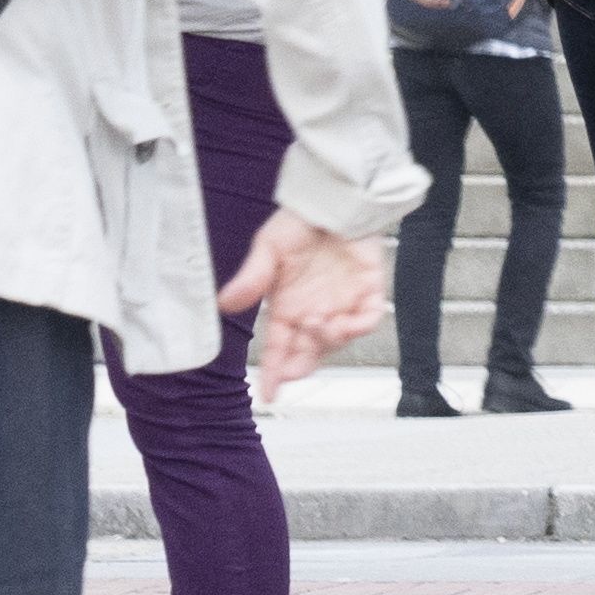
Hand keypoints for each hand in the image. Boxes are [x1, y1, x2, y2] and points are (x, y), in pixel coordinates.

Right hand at [218, 211, 388, 405]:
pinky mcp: (369, 291)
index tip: (267, 395)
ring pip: (336, 341)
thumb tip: (225, 304)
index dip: (273, 373)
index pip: (278, 348)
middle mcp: (313, 311)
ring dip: (325, 341)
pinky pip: (367, 320)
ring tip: (316, 323)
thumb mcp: (268, 248)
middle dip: (300, 367)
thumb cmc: (299, 222)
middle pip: (308, 353)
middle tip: (293, 368)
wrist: (334, 199)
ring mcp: (342, 303)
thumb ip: (252, 279)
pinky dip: (357, 327)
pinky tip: (344, 321)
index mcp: (286, 307)